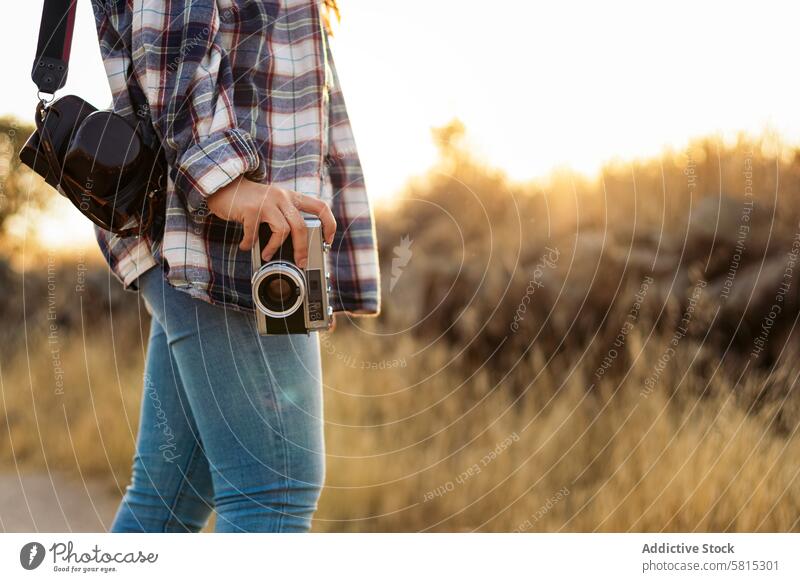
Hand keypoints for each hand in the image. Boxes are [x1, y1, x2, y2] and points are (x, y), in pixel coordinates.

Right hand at [207, 177, 335, 267]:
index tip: (328, 241)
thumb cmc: (251, 200)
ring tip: (266, 255)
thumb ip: (285, 216)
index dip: (329, 224)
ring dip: (274, 248)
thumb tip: (296, 246)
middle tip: (300, 262)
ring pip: (283, 231)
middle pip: (301, 226)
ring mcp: (267, 202)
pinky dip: (250, 244)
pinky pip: (255, 234)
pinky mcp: (251, 209)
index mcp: (292, 197)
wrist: (225, 185)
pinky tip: (246, 245)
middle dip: (302, 249)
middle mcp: (282, 197)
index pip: (320, 207)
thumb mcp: (274, 203)